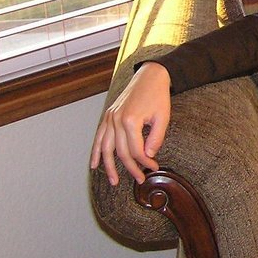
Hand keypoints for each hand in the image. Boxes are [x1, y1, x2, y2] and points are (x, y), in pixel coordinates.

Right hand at [90, 62, 171, 185]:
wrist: (150, 77)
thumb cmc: (158, 96)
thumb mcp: (163, 118)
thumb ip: (156, 138)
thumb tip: (148, 156)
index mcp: (130, 120)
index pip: (135, 150)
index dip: (145, 162)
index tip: (154, 167)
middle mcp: (116, 120)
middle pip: (120, 152)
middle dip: (131, 168)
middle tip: (140, 179)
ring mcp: (109, 117)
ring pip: (105, 148)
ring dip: (108, 166)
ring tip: (114, 181)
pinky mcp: (108, 116)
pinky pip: (99, 137)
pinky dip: (95, 152)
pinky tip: (94, 164)